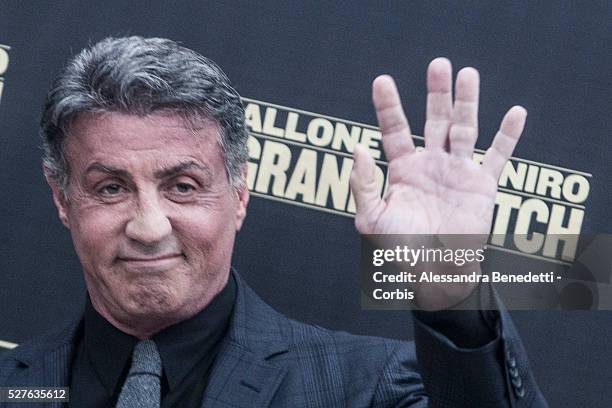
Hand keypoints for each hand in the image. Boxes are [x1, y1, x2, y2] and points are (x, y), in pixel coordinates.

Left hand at [350, 58, 526, 308]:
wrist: (434, 277)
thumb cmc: (398, 252)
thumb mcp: (371, 220)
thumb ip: (362, 185)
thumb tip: (357, 147)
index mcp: (403, 170)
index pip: (394, 130)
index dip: (388, 106)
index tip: (382, 80)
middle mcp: (431, 165)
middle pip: (434, 120)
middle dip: (436, 93)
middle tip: (438, 64)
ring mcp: (457, 173)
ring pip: (465, 129)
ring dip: (468, 103)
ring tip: (469, 74)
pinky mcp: (482, 186)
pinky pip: (498, 157)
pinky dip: (508, 136)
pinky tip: (515, 112)